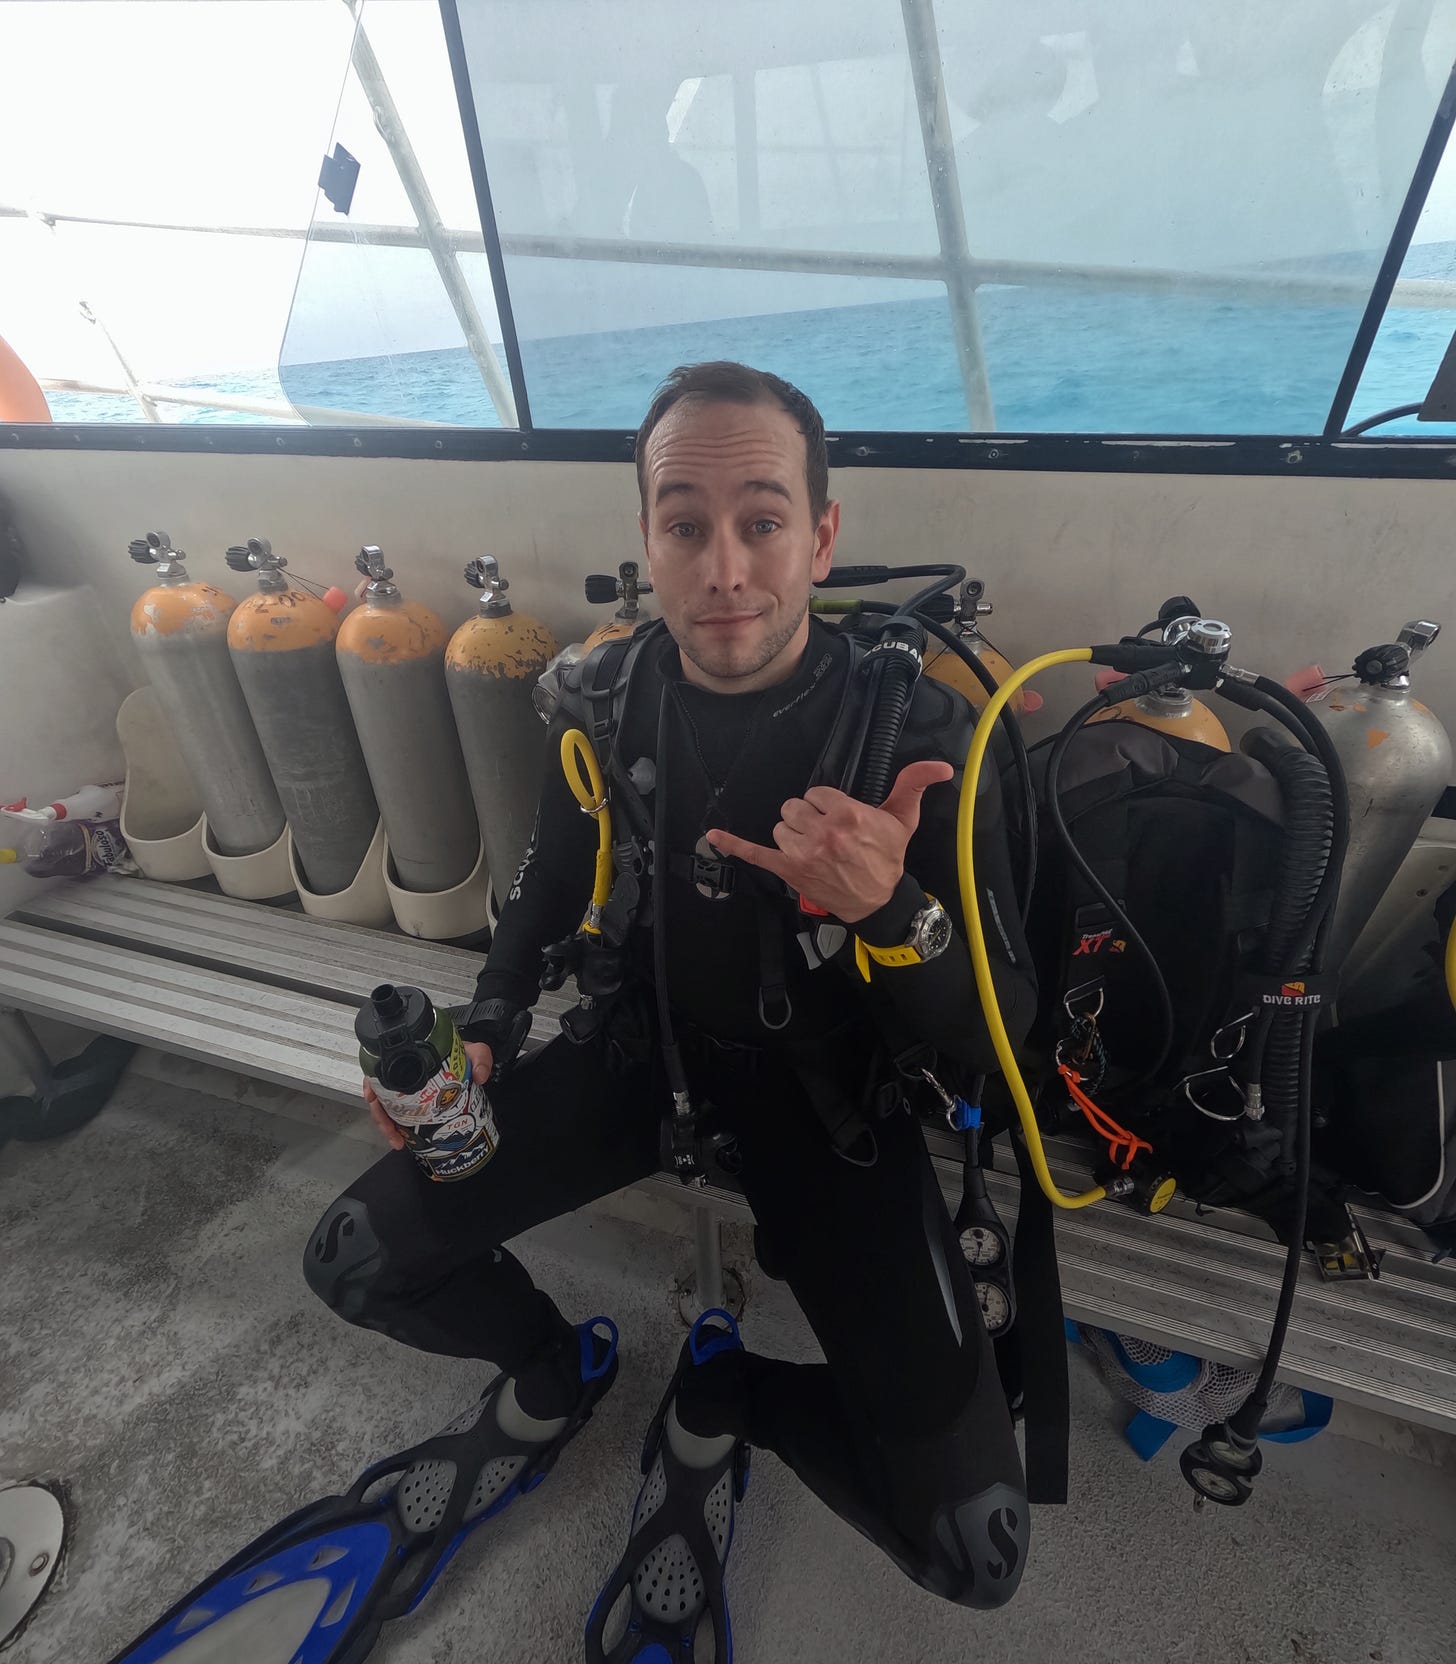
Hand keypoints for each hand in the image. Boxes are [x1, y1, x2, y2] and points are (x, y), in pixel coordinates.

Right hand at [362, 1040, 494, 1152]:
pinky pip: (395, 1115)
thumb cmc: (462, 1053)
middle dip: (380, 1115)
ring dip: (387, 1126)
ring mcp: (405, 1089)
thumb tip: (479, 1076)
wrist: (466, 1062)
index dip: (372, 1084)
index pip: (382, 1068)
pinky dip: (395, 1127)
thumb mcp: (472, 1051)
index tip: (372, 1097)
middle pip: (379, 1094)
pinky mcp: (410, 1102)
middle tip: (391, 1131)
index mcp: (411, 1057)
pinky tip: (401, 1138)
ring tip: (397, 1140)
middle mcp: (403, 1073)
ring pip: (385, 1108)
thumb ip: (480, 1057)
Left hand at [706, 759, 952, 923]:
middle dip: (807, 817)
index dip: (825, 804)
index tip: (838, 818)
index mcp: (848, 814)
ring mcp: (803, 852)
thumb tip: (941, 765)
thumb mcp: (903, 819)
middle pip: (794, 807)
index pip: (817, 792)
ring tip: (813, 846)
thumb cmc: (888, 858)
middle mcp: (823, 832)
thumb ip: (914, 785)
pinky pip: (754, 853)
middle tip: (826, 834)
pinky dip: (732, 845)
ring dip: (792, 832)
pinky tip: (712, 836)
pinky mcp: (788, 870)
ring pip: (780, 825)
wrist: (878, 901)